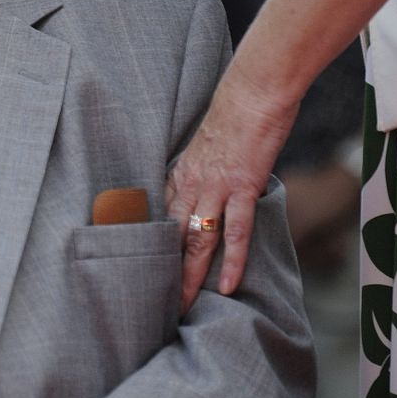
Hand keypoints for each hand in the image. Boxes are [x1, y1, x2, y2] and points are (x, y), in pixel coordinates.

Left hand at [167, 64, 298, 312]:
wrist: (253, 90)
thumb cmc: (237, 114)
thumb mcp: (209, 146)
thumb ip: (204, 171)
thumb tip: (208, 189)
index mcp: (181, 175)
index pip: (160, 219)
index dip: (151, 249)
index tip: (143, 275)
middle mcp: (191, 184)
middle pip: (171, 236)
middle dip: (162, 273)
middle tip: (153, 305)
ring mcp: (215, 187)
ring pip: (196, 239)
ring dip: (188, 276)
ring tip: (181, 308)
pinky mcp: (242, 186)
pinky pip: (235, 231)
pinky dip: (232, 261)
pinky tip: (227, 287)